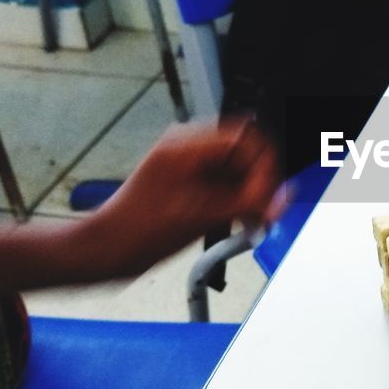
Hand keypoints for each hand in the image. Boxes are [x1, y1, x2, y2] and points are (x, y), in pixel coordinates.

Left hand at [78, 118, 280, 278]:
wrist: (106, 249)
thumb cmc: (137, 231)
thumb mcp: (202, 215)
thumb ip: (248, 203)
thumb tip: (282, 197)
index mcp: (187, 144)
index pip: (247, 138)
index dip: (265, 169)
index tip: (270, 199)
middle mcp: (187, 147)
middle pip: (244, 153)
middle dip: (258, 183)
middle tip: (265, 213)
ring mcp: (186, 165)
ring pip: (236, 170)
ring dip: (248, 194)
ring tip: (251, 222)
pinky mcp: (186, 183)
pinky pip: (222, 183)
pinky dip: (234, 201)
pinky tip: (237, 222)